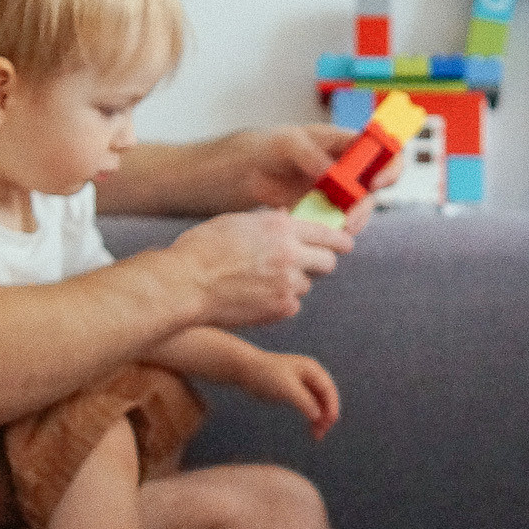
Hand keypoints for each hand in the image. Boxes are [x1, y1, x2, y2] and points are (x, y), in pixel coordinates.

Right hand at [165, 208, 351, 325]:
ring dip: (293, 284)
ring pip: (307, 285)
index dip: (338, 240)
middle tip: (306, 266)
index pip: (327, 233)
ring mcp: (288, 283)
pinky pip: (292, 305)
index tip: (344, 244)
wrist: (184, 284)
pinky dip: (279, 303)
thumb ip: (268, 223)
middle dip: (320, 263)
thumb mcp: (237, 222)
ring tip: (263, 282)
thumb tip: (286, 220)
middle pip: (328, 262)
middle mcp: (291, 253)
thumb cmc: (201, 250)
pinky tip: (255, 297)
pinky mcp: (281, 308)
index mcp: (281, 228)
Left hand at [208, 125, 402, 232]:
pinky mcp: (322, 211)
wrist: (234, 176)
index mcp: (339, 141)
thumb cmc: (258, 149)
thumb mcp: (281, 144)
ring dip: (354, 221)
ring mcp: (334, 190)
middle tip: (350, 220)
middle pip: (376, 183)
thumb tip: (331, 171)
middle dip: (368, 203)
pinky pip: (340, 222)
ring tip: (337, 232)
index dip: (388, 163)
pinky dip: (337, 231)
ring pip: (360, 207)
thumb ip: (307, 152)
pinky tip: (324, 235)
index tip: (374, 183)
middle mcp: (343, 165)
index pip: (379, 147)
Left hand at [242, 350, 339, 438]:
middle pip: (326, 398)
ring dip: (319, 419)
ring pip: (318, 404)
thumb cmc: (265, 374)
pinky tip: (310, 428)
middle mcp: (310, 376)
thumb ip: (305, 401)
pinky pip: (308, 407)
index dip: (332, 406)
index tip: (329, 422)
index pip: (328, 389)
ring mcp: (303, 385)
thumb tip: (318, 416)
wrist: (244, 369)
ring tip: (316, 435)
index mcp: (312, 369)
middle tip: (322, 432)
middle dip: (326, 415)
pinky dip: (310, 417)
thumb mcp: (287, 388)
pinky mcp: (294, 393)